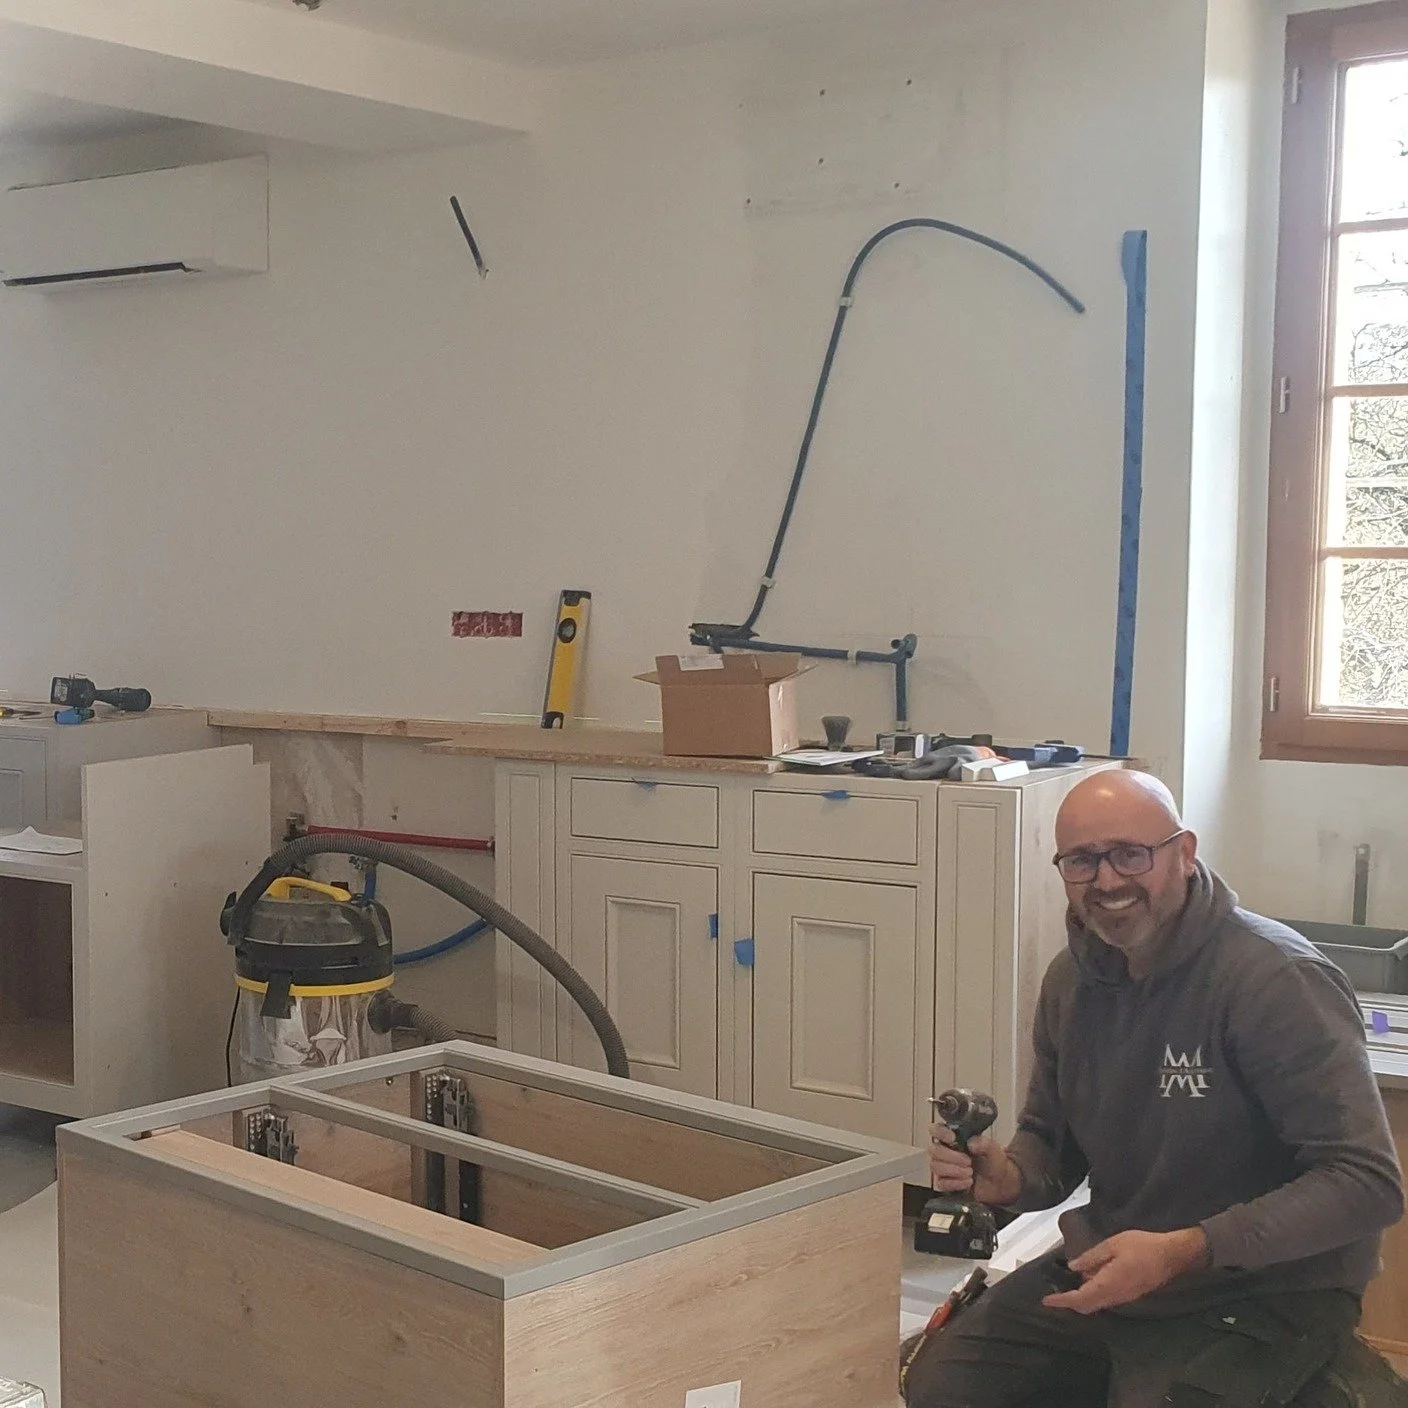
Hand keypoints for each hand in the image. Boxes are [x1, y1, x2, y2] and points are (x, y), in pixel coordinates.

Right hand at [928, 1126, 1022, 1206]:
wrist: (1000, 1183)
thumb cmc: (994, 1162)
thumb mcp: (994, 1150)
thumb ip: (984, 1144)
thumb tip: (971, 1143)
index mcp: (955, 1138)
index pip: (936, 1130)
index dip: (940, 1133)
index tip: (952, 1139)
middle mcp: (946, 1151)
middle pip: (933, 1150)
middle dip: (951, 1157)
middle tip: (968, 1162)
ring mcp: (944, 1167)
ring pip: (935, 1167)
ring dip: (954, 1171)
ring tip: (970, 1173)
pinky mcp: (946, 1183)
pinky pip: (940, 1183)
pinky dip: (955, 1183)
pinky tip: (968, 1182)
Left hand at [1041, 1228, 1210, 1313]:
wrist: (1171, 1256)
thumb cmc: (1142, 1246)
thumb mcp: (1113, 1244)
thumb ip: (1092, 1257)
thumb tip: (1074, 1268)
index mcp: (1108, 1284)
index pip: (1080, 1299)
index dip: (1062, 1301)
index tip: (1046, 1301)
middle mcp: (1115, 1296)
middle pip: (1087, 1306)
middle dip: (1069, 1302)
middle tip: (1054, 1291)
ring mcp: (1124, 1297)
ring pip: (1096, 1304)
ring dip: (1081, 1297)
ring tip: (1067, 1282)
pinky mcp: (1129, 1294)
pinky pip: (1106, 1299)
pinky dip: (1092, 1293)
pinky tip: (1088, 1277)